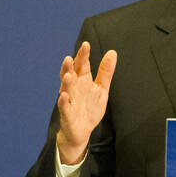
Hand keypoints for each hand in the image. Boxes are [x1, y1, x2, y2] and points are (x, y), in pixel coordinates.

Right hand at [55, 41, 116, 165]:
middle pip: (71, 74)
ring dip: (66, 82)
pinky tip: (64, 95)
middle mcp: (74, 88)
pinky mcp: (67, 114)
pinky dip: (63, 101)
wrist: (82, 132)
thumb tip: (112, 52)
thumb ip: (105, 72)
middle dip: (69, 66)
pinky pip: (64, 106)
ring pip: (65, 89)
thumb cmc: (90, 108)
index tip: (86, 44)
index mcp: (82, 80)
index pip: (82, 64)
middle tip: (70, 57)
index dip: (83, 55)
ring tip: (68, 75)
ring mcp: (69, 100)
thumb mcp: (101, 89)